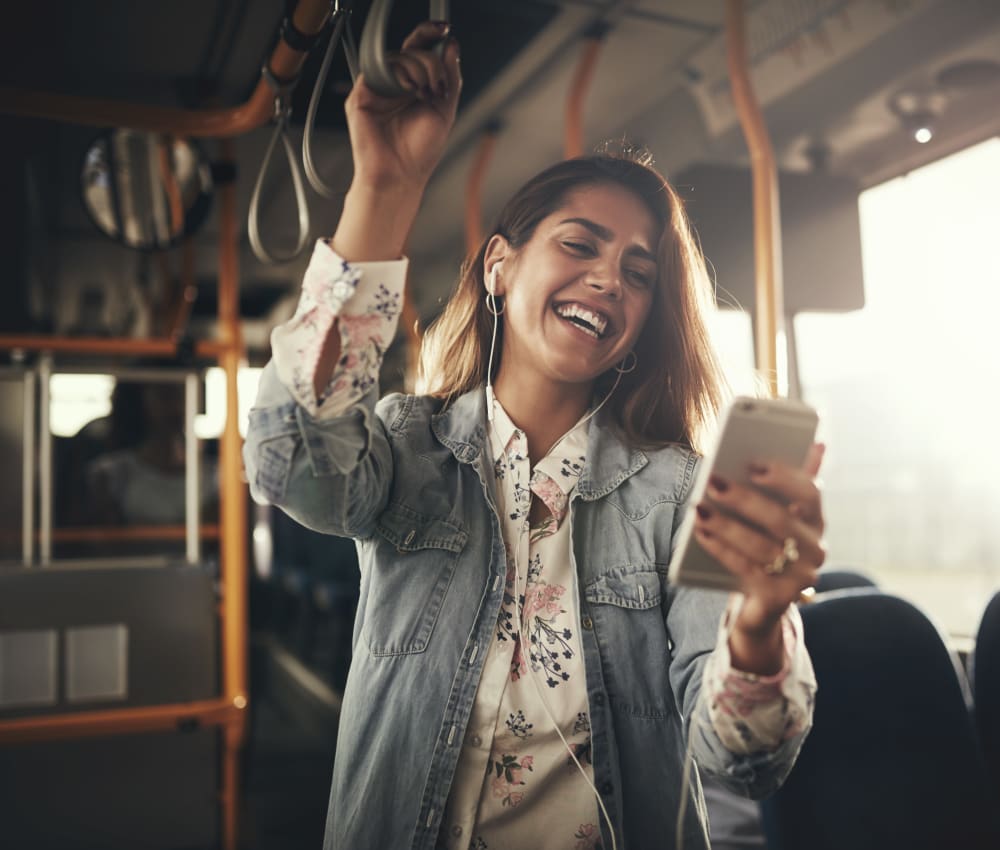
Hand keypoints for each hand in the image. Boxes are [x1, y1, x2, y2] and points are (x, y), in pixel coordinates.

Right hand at [345, 21, 461, 192]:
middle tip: (437, 84)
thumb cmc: (419, 152)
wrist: (401, 176)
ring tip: (426, 93)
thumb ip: (450, 77)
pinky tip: (410, 91)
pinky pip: (380, 69)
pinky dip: (401, 75)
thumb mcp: (445, 109)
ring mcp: (377, 89)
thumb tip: (451, 45)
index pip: (418, 50)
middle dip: (430, 60)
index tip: (444, 30)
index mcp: (412, 86)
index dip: (429, 35)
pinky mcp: (361, 95)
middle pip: (410, 48)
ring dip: (419, 68)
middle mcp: (394, 85)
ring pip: (398, 57)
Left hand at [693, 443, 825, 661]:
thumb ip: (789, 482)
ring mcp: (801, 576)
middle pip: (780, 520)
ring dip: (727, 526)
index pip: (810, 494)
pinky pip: (747, 569)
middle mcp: (815, 549)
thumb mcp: (778, 514)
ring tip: (700, 508)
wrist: (763, 603)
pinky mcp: (780, 597)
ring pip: (762, 547)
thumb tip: (817, 444)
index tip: (753, 465)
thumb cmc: (766, 545)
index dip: (783, 478)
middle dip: (744, 500)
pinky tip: (701, 533)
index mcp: (816, 521)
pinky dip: (721, 549)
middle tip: (713, 482)